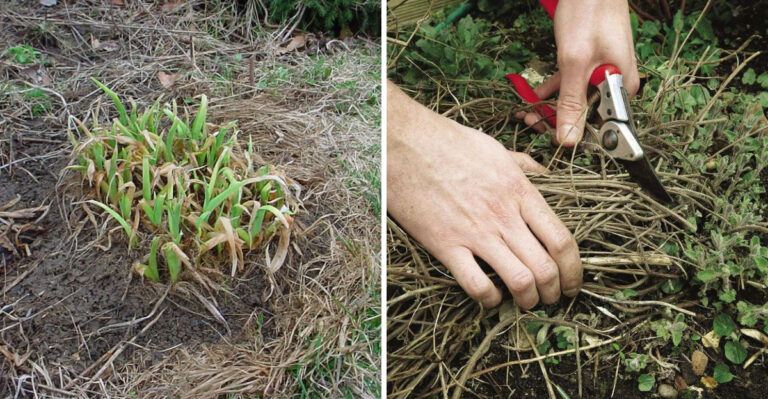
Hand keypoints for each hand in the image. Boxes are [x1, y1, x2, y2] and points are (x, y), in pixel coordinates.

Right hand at [388, 83, 582, 307]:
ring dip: (528, 299)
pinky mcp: (446, 244)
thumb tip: (543, 174)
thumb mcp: (495, 148)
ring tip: (526, 303)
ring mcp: (475, 232)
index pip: (561, 239)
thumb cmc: (448, 142)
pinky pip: (476, 284)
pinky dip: (489, 299)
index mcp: (519, 191)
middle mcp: (503, 215)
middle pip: (546, 267)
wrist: (405, 142)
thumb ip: (523, 165)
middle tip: (551, 299)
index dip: (574, 269)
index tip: (572, 282)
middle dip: (554, 292)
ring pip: (519, 281)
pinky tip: (490, 297)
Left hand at [517, 0, 639, 146]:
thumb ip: (571, 102)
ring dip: (550, 107)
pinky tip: (535, 94)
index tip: (546, 137)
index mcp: (621, 87)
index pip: (598, 125)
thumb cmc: (588, 13)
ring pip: (575, 100)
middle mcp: (616, 83)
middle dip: (555, 120)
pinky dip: (553, 89)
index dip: (571, 134)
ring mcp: (602, 72)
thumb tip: (568, 140)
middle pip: (585, 114)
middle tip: (528, 121)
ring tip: (526, 111)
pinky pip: (572, 83)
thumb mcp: (575, 63)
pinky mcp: (590, 63)